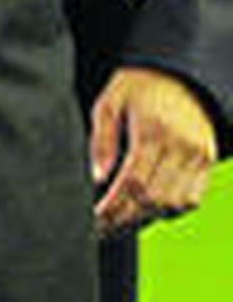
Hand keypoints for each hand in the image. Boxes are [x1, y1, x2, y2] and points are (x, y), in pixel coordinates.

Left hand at [90, 65, 217, 233]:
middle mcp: (181, 146)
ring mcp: (198, 156)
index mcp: (153, 131)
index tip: (93, 221)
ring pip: (173, 204)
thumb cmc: (140, 86)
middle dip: (123, 219)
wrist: (182, 74)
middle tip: (101, 227)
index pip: (133, 183)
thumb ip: (101, 139)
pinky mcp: (208, 162)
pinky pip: (191, 200)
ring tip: (118, 222)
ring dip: (144, 218)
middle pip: (152, 198)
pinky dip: (168, 211)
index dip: (112, 208)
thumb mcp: (111, 102)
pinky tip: (145, 210)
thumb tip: (97, 178)